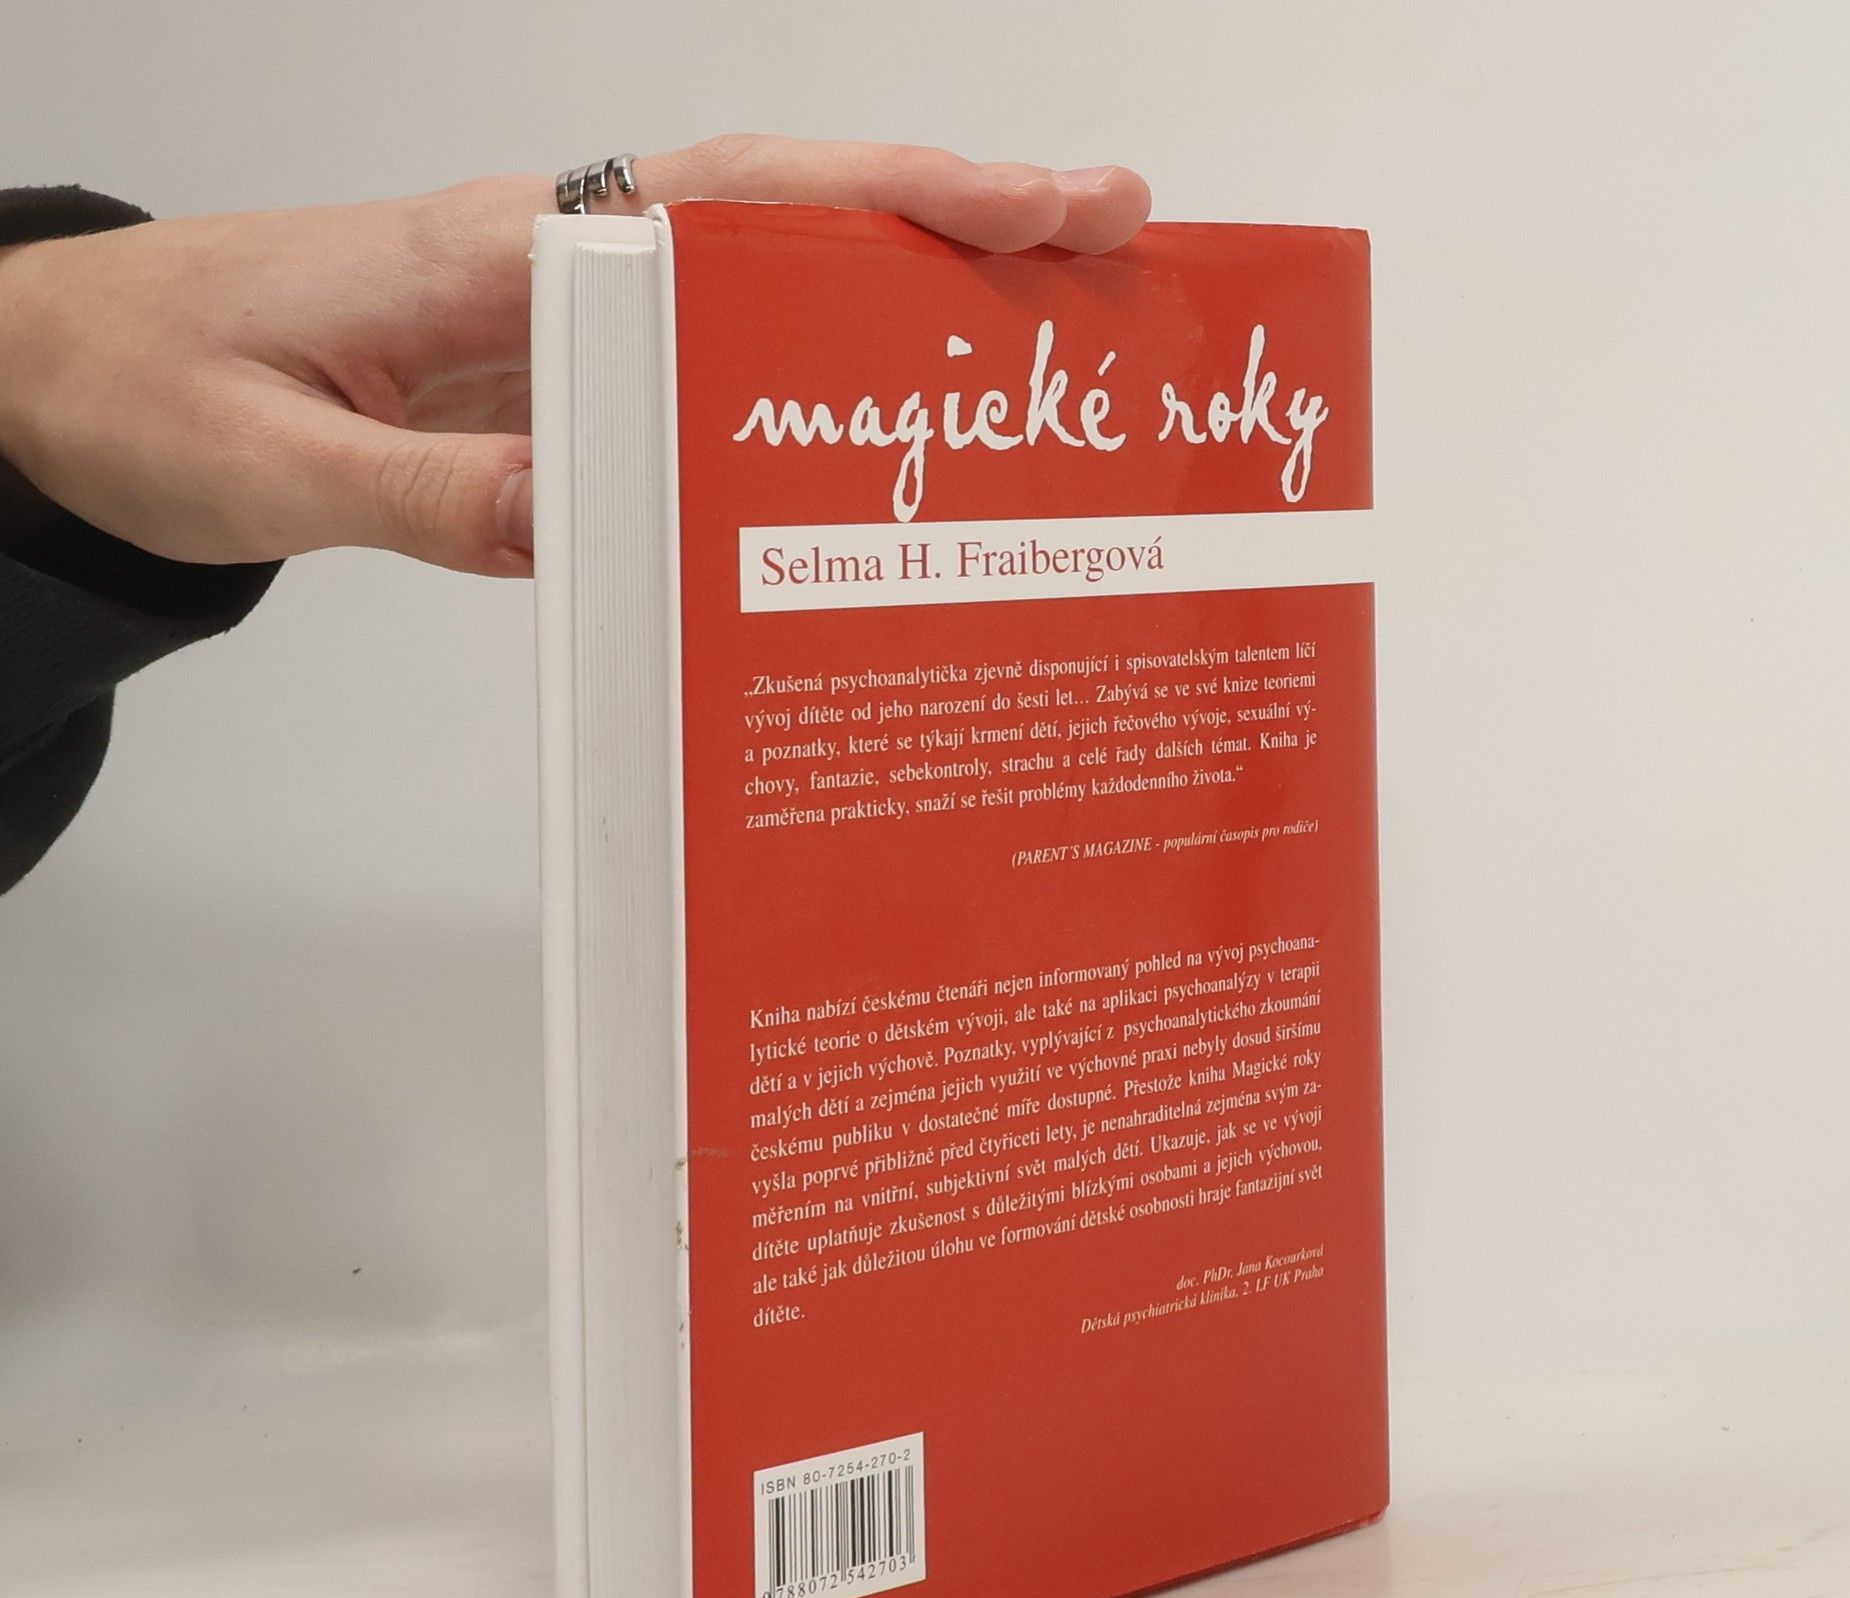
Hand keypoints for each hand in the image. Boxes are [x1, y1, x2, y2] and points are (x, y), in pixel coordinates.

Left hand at [0, 140, 1150, 578]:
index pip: (733, 202)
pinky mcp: (548, 382)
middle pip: (791, 218)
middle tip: (1115, 242)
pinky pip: (700, 375)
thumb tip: (588, 518)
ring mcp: (561, 319)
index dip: (892, 198)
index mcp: (501, 254)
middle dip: (957, 223)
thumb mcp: (271, 464)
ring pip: (764, 289)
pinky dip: (803, 390)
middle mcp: (555, 264)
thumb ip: (427, 494)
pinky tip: (876, 435)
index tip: (1035, 204)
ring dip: (904, 298)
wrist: (64, 375)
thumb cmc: (149, 391)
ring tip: (1048, 334)